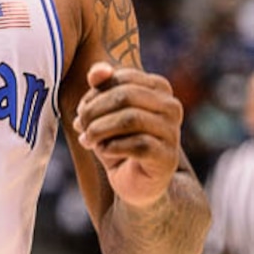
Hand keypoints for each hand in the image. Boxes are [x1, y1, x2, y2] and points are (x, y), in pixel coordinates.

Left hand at [72, 62, 182, 207]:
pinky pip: (137, 145)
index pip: (123, 78)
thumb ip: (101, 87)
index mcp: (159, 88)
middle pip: (126, 96)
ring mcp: (172, 132)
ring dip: (100, 129)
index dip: (95, 93)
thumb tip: (97, 71)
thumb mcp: (105, 112)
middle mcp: (171, 107)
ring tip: (87, 139)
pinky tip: (102, 151)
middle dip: (95, 110)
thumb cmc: (118, 141)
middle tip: (80, 125)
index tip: (81, 110)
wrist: (135, 182)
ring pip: (131, 119)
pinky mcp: (168, 157)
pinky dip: (112, 147)